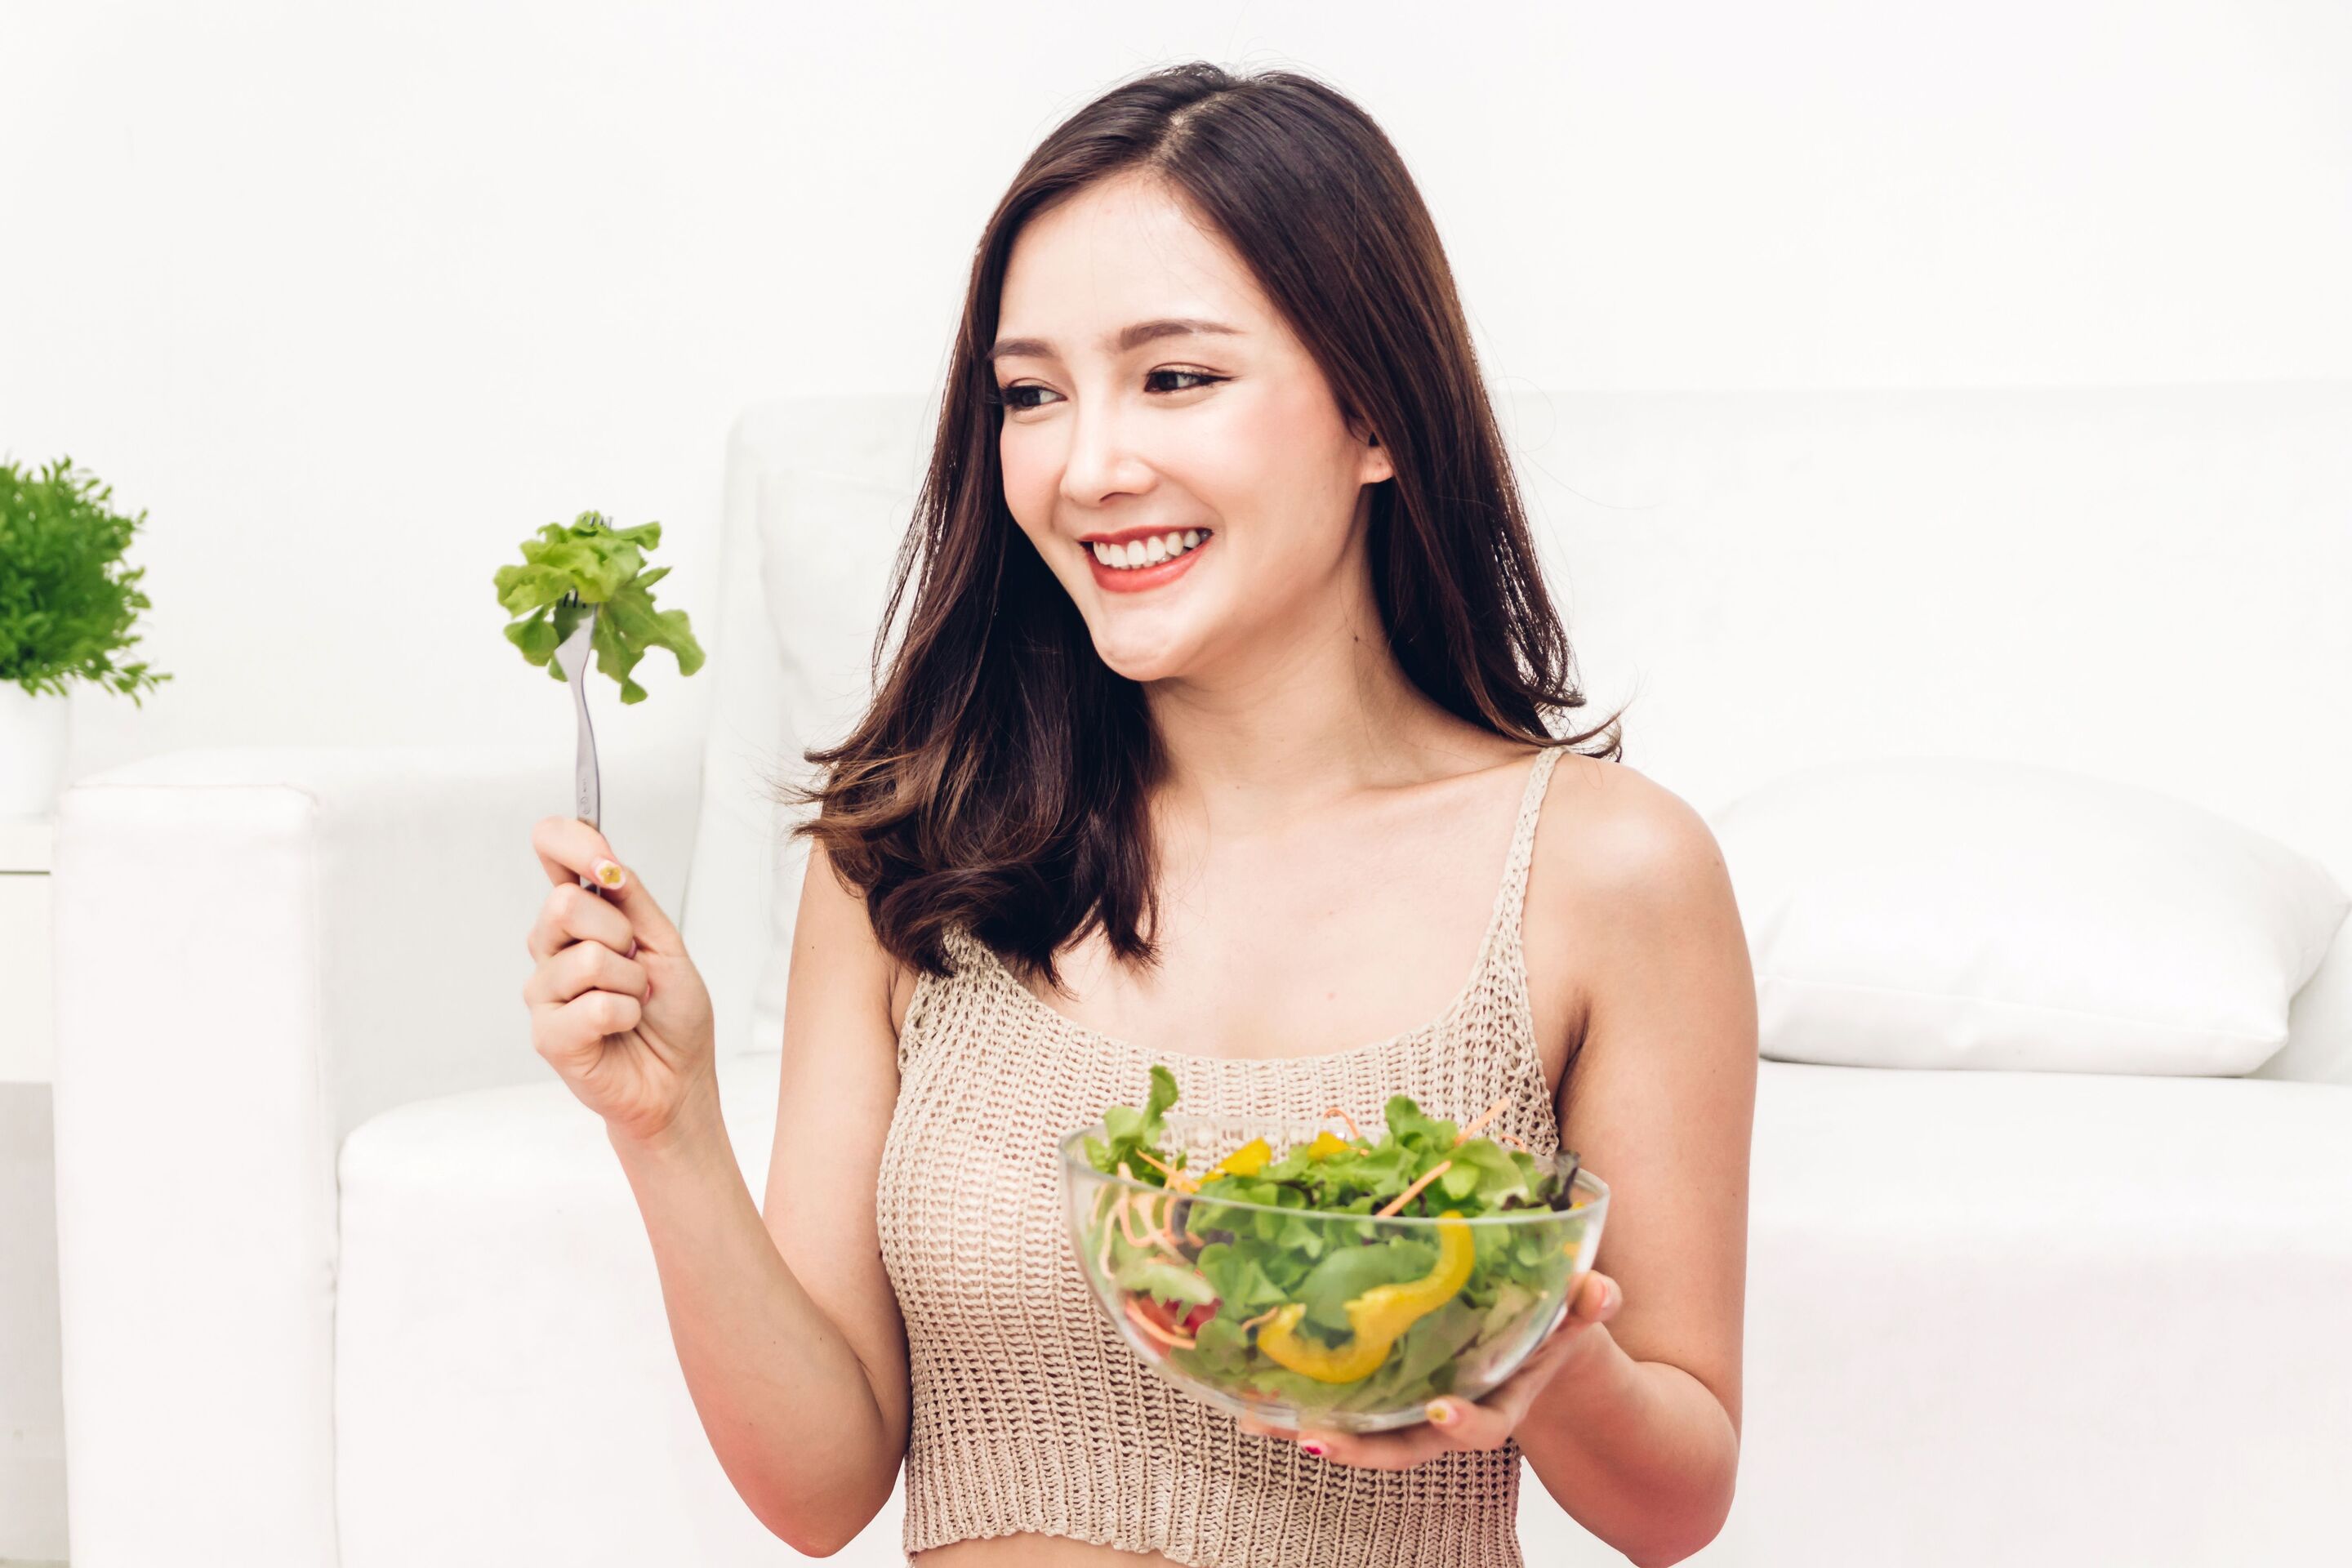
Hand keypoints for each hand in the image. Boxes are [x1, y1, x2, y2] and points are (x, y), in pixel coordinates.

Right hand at [523, 816, 718, 1147]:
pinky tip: (623, 1029)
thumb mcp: (665, 942)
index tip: (605, 864)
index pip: (551, 850)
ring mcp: (544, 992)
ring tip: (635, 1004)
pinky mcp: (547, 1035)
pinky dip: (626, 1016)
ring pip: (587, 958)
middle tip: (638, 965)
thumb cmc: (672, 1015)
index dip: (571, 843)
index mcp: (580, 916)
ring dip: (632, 984)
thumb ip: (632, 898)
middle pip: (564, 903)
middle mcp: (551, 948)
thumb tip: (604, 863)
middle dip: (621, 934)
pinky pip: (594, 1005)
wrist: (679, 1080)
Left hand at [1236, 1268, 1620, 1466]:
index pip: (1485, 1425)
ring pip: (1363, 1431)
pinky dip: (1298, 1404)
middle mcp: (1452, 1413)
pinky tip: (1253, 1396)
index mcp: (1501, 1398)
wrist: (1534, 1338)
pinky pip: (1343, 1403)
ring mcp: (1413, 1407)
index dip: (1464, 1424)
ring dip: (1310, 1429)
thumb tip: (1600, 1290)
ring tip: (1260, 1422)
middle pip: (1405, 1446)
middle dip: (1361, 1448)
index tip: (1441, 1409)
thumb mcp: (1575, 1312)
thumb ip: (1588, 1304)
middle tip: (1314, 1438)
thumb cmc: (1551, 1320)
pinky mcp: (1385, 1390)